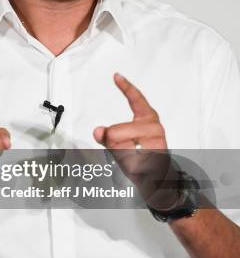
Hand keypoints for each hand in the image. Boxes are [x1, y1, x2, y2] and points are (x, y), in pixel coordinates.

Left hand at [93, 73, 178, 208]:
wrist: (159, 181)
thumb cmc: (141, 161)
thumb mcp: (120, 146)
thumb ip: (107, 137)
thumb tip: (97, 130)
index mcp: (147, 119)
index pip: (136, 100)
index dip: (126, 87)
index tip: (116, 76)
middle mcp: (154, 126)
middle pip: (115, 130)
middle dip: (114, 144)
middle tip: (127, 153)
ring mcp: (157, 141)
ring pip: (120, 144)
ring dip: (121, 156)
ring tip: (135, 160)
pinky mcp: (156, 156)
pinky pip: (129, 158)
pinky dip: (128, 164)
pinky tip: (138, 167)